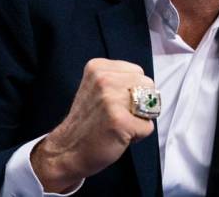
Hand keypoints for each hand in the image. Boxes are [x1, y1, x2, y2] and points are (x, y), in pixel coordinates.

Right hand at [31, 58, 155, 192]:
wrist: (68, 150)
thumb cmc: (87, 122)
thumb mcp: (97, 88)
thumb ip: (119, 80)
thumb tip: (148, 87)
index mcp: (98, 67)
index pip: (138, 72)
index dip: (133, 91)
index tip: (116, 103)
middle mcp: (104, 79)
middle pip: (148, 86)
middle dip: (140, 103)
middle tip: (119, 115)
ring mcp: (111, 99)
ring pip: (150, 105)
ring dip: (139, 119)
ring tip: (119, 125)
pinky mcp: (119, 120)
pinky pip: (148, 126)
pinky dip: (138, 135)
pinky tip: (119, 135)